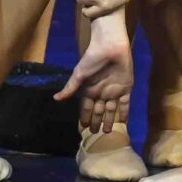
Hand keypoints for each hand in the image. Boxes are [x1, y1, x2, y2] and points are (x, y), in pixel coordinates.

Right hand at [54, 12, 132, 132]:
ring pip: (111, 110)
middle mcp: (101, 92)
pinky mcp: (126, 88)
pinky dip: (124, 112)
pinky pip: (125, 103)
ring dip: (109, 121)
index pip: (86, 107)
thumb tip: (55, 99)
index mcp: (90, 90)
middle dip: (96, 122)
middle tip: (94, 134)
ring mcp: (114, 91)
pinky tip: (123, 122)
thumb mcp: (79, 74)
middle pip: (98, 111)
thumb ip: (70, 88)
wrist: (110, 46)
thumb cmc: (92, 59)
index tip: (82, 128)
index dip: (84, 117)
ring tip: (107, 133)